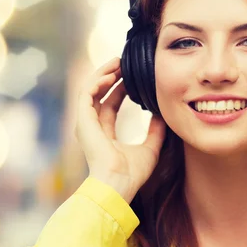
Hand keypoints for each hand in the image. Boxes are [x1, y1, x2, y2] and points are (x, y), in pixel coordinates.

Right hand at [75, 56, 166, 201]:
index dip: (120, 89)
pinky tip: (110, 74)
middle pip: (99, 94)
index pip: (110, 105)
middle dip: (111, 76)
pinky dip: (97, 81)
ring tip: (117, 62)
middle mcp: (93, 127)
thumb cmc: (131, 174)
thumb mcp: (151, 148)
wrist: (118, 185)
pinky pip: (86, 94)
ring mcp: (86, 124)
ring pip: (90, 90)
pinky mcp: (83, 121)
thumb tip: (162, 115)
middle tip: (124, 63)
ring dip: (103, 74)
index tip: (131, 76)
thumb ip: (156, 131)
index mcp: (105, 134)